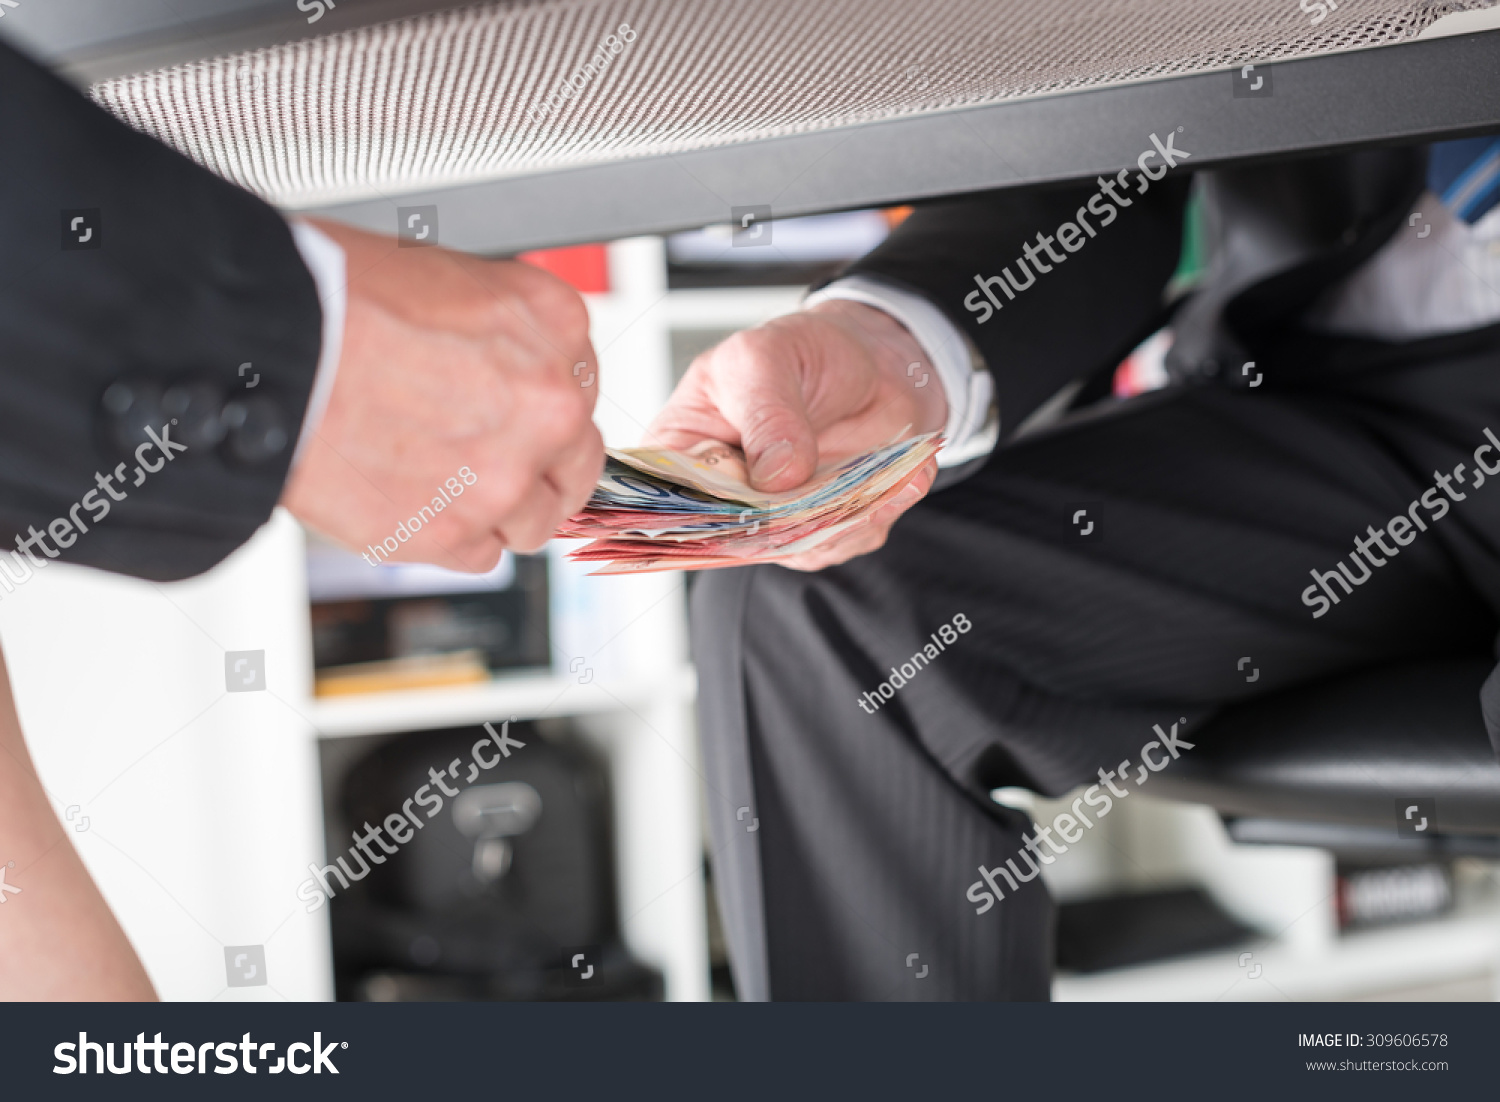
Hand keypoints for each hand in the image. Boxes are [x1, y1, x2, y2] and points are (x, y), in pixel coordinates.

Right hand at [280, 220, 604, 567]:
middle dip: (544, 463)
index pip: (581, 382)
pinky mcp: (454, 533)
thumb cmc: (333, 298)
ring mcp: (506, 476)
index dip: (541, 400)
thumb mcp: (443, 274)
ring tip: (448, 485)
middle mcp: (548, 404)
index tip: (515, 410)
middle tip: (496, 458)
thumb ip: (500, 329)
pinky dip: (453, 538)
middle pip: (578, 457)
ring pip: (538, 517)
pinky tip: (416, 505)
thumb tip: (506, 359)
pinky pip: (482, 555)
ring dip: (503, 508)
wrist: (264, 350)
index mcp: (553, 324)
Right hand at [648, 299, 944, 569]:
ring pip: (796, 545)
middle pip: (734, 537)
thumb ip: (766, 411)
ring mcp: (774, 517)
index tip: (739, 501)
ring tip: (876, 471)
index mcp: (682, 450)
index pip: (663, 502)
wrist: (875, 362)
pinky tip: (901, 477)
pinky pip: (846, 538)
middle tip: (822, 481)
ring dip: (841, 515)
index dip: (690, 516)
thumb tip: (775, 473)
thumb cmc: (804, 350)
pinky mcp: (823, 527)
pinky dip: (878, 510)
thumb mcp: (766, 357)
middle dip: (783, 518)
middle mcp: (724, 495)